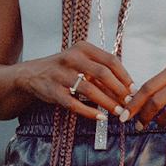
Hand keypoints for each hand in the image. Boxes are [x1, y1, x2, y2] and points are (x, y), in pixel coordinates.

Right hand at [15, 43, 134, 121]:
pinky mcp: (53, 91)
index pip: (110, 60)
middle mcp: (71, 58)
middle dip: (119, 90)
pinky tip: (100, 117)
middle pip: (102, 73)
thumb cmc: (64, 69)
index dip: (124, 76)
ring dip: (106, 102)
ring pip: (89, 89)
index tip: (133, 89)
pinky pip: (74, 103)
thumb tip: (126, 89)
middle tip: (128, 102)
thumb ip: (100, 73)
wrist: (32, 74)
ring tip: (118, 112)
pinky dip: (89, 112)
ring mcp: (60, 74)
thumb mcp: (81, 63)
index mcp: (83, 48)